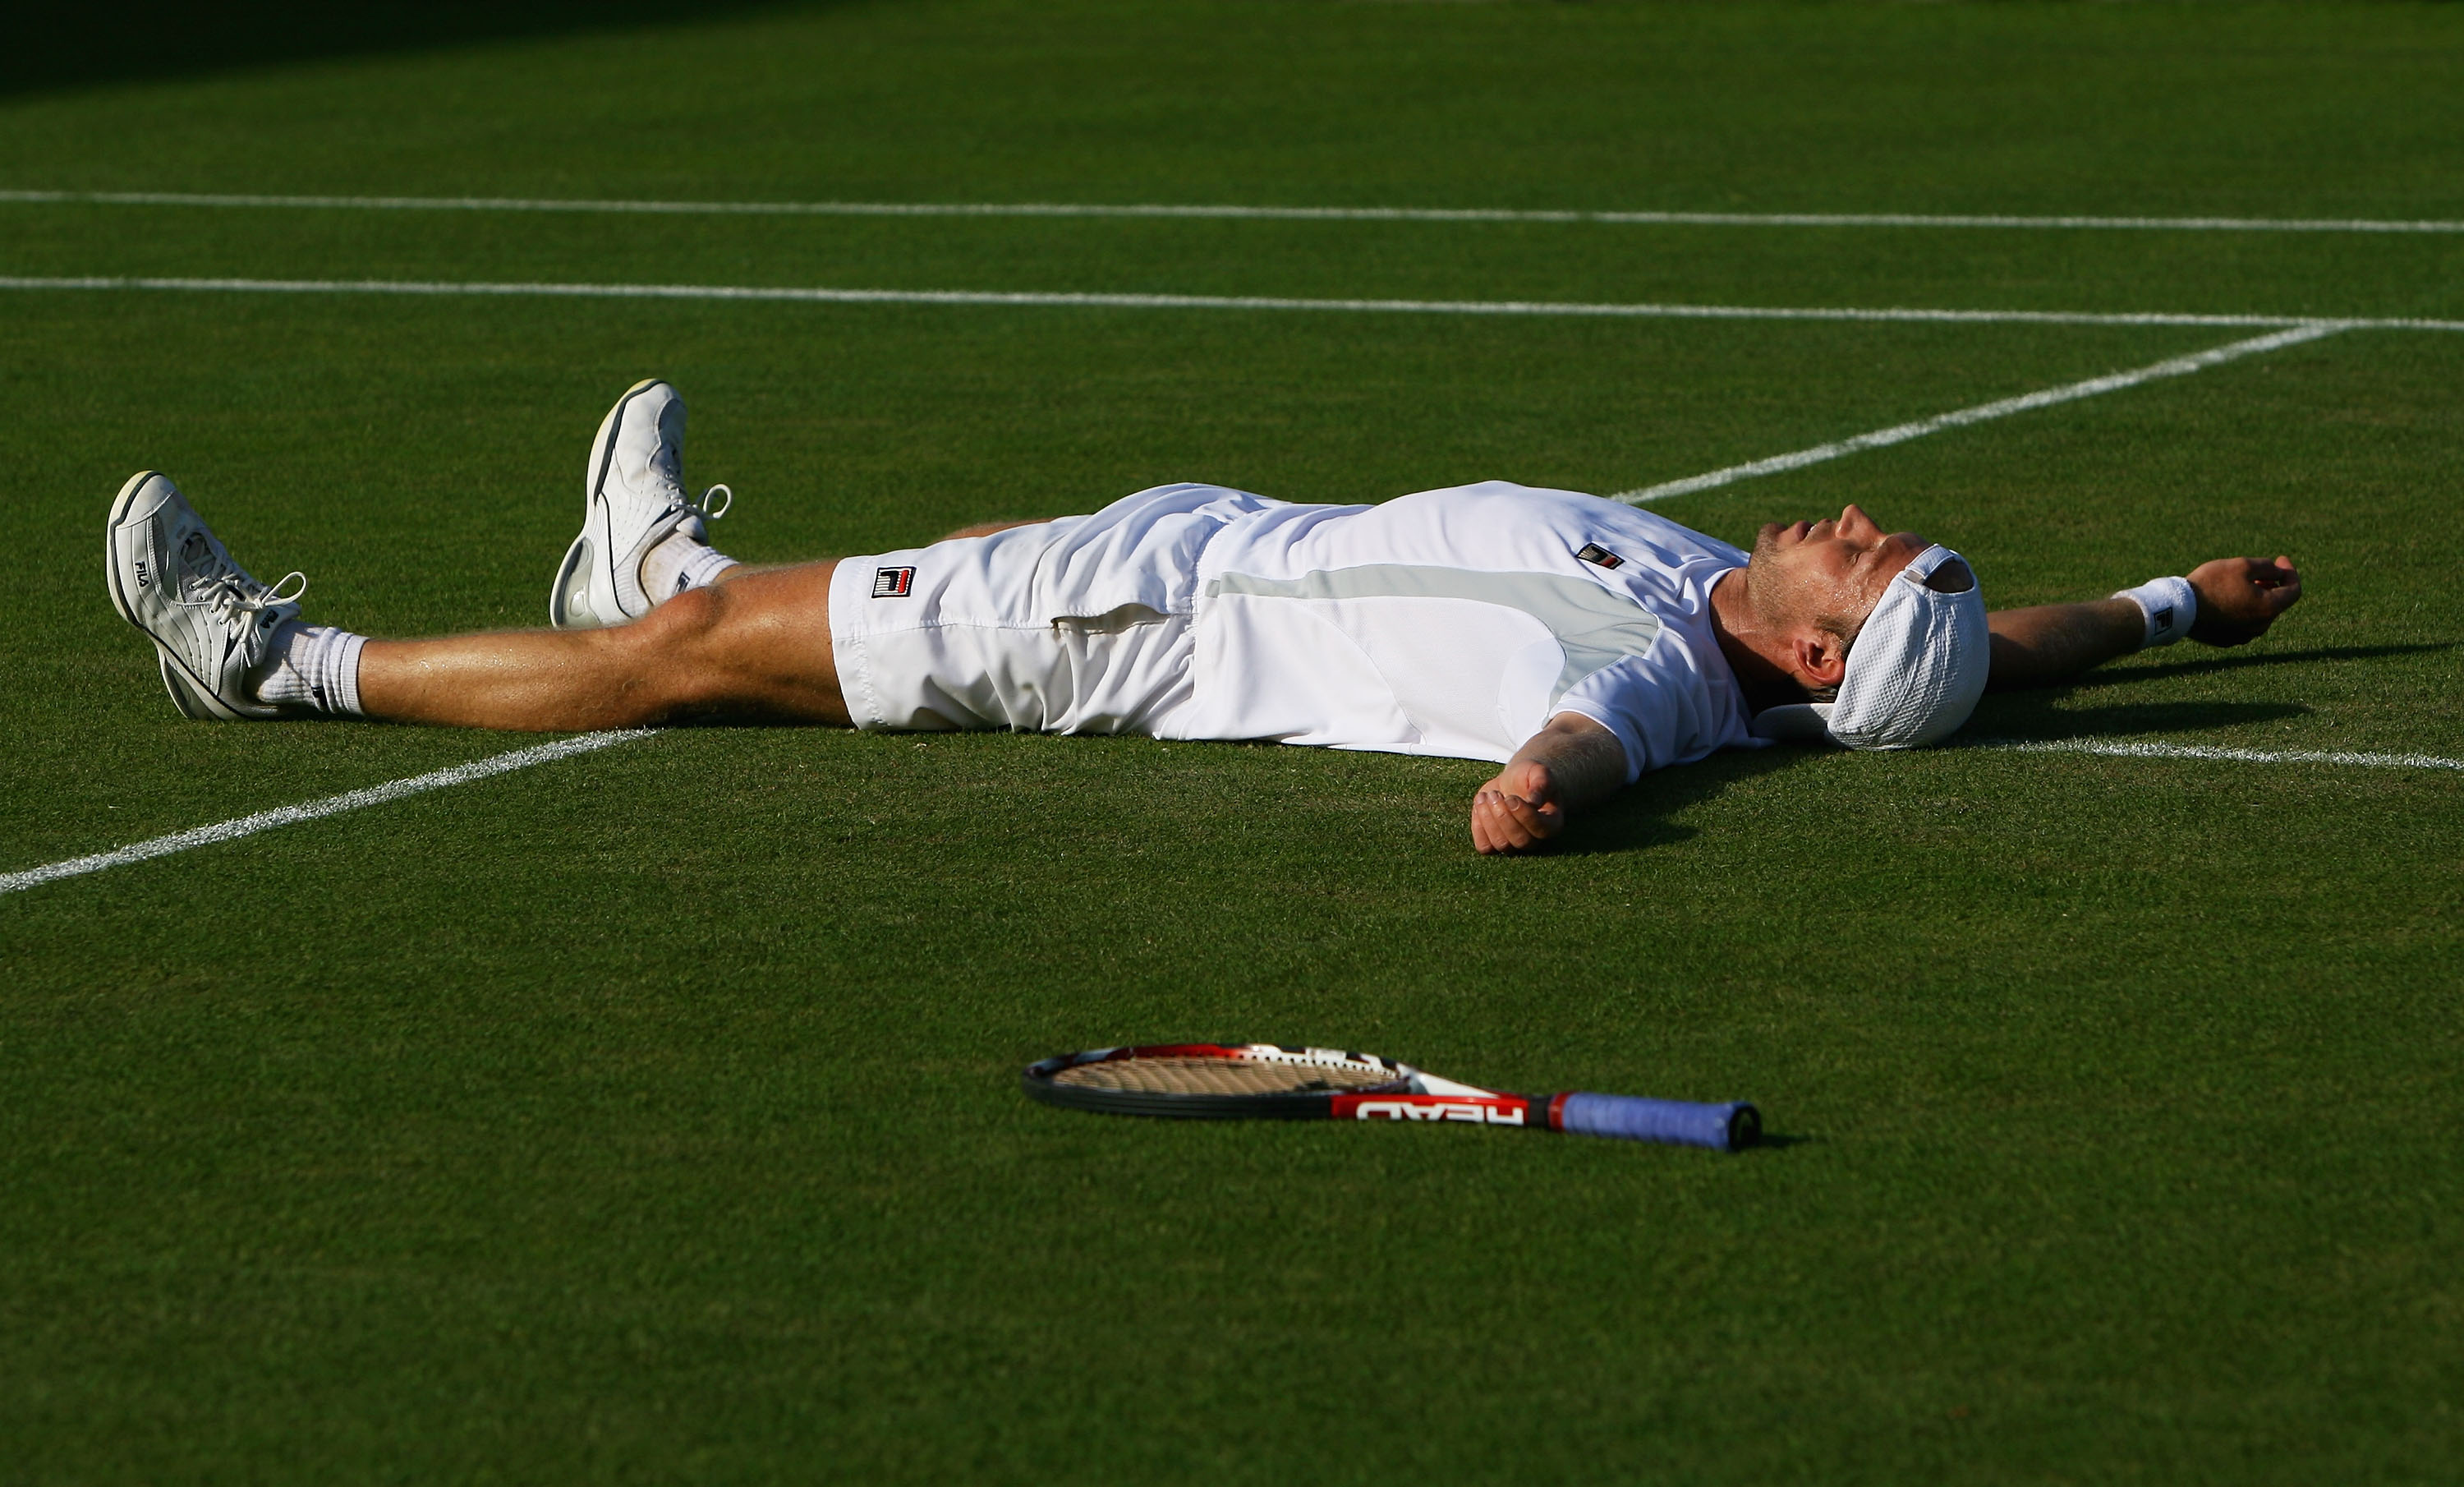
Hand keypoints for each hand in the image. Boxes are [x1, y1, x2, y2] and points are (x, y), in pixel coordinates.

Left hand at [1471, 758, 1565, 854]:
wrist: (1513, 780)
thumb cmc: (1530, 777)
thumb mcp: (1539, 773)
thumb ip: (1541, 784)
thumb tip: (1534, 802)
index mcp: (1552, 823)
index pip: (1540, 828)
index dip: (1523, 815)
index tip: (1510, 797)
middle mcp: (1534, 839)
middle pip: (1520, 840)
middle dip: (1503, 817)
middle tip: (1494, 794)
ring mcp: (1513, 844)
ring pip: (1501, 844)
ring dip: (1488, 819)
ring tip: (1485, 797)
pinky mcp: (1493, 843)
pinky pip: (1484, 846)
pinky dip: (1478, 827)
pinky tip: (1480, 805)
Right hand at [2186, 555, 2301, 646]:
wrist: (2178, 609)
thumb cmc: (2211, 584)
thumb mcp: (2242, 565)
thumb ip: (2267, 567)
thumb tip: (2279, 572)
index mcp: (2269, 608)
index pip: (2294, 590)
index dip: (2290, 572)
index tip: (2280, 559)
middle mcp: (2261, 626)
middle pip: (2276, 603)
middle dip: (2272, 585)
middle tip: (2258, 571)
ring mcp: (2244, 636)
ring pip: (2259, 614)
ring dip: (2256, 599)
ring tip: (2239, 585)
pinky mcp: (2228, 640)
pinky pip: (2242, 623)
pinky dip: (2241, 611)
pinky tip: (2225, 600)